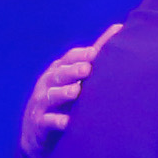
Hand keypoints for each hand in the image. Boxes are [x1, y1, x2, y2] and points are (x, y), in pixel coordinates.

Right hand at [17, 27, 120, 157]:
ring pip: (51, 95)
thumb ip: (96, 57)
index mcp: (59, 70)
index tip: (95, 52)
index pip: (69, 58)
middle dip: (72, 71)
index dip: (80, 55)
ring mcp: (41, 103)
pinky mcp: (38, 123)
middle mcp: (48, 83)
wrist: (37, 131)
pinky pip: (47, 121)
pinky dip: (57, 121)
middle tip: (87, 69)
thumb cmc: (65, 99)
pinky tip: (67, 123)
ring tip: (75, 91)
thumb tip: (119, 26)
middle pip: (59, 74)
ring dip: (63, 93)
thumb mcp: (77, 77)